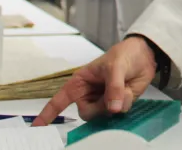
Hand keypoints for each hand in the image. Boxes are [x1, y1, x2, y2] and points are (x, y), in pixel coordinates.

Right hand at [34, 37, 157, 125]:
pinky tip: (130, 92)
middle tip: (113, 92)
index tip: (36, 127)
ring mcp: (103, 101)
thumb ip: (113, 87)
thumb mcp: (116, 66)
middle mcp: (89, 94)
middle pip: (87, 114)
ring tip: (123, 87)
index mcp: (80, 83)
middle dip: (100, 106)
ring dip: (116, 104)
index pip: (59, 101)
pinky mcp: (117, 105)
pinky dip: (126, 104)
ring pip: (103, 116)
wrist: (145, 55)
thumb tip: (113, 108)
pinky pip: (118, 114)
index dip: (47, 114)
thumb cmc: (124, 54)